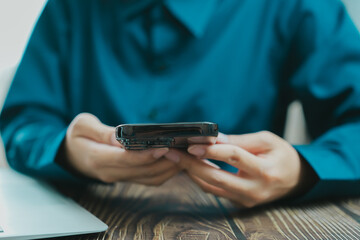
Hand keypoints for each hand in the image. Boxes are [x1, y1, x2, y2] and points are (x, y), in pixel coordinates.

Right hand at [62, 113, 179, 184]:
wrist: (69, 155)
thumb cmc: (77, 137)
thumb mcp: (82, 126)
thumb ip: (102, 132)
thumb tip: (121, 137)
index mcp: (97, 158)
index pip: (125, 160)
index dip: (146, 155)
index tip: (164, 146)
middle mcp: (110, 172)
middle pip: (142, 170)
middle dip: (165, 161)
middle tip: (182, 149)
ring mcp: (119, 178)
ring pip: (149, 177)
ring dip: (168, 168)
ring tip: (184, 154)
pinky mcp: (127, 178)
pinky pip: (149, 179)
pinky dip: (165, 171)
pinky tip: (175, 160)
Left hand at [166, 131, 316, 206]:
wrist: (296, 179)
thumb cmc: (282, 155)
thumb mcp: (266, 140)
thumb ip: (240, 140)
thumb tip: (213, 138)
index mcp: (265, 170)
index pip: (234, 158)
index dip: (212, 150)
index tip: (191, 143)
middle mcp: (255, 190)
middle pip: (216, 178)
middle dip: (191, 164)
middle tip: (173, 152)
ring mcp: (246, 200)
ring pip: (212, 187)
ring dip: (192, 172)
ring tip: (177, 157)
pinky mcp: (240, 203)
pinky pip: (215, 191)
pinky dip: (201, 178)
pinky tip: (190, 166)